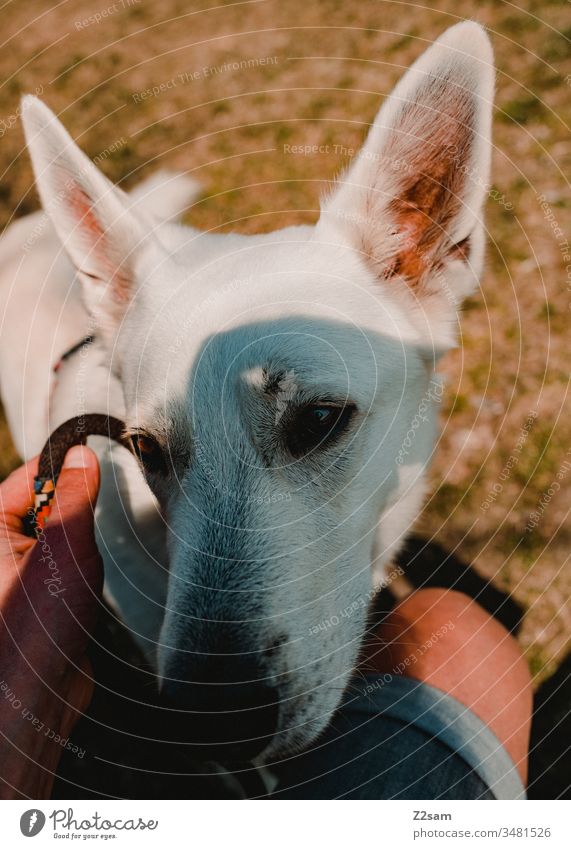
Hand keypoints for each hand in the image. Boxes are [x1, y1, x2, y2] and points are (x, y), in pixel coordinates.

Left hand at [0, 446, 101, 797]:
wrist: (33, 699)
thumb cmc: (37, 624)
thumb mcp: (64, 544)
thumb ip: (73, 495)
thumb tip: (79, 455)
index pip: (29, 477)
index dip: (65, 465)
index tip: (97, 452)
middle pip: (43, 506)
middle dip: (75, 513)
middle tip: (90, 527)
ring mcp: (13, 576)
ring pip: (56, 537)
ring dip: (78, 546)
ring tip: (82, 570)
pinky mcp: (31, 600)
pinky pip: (60, 567)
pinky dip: (78, 571)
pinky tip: (82, 592)